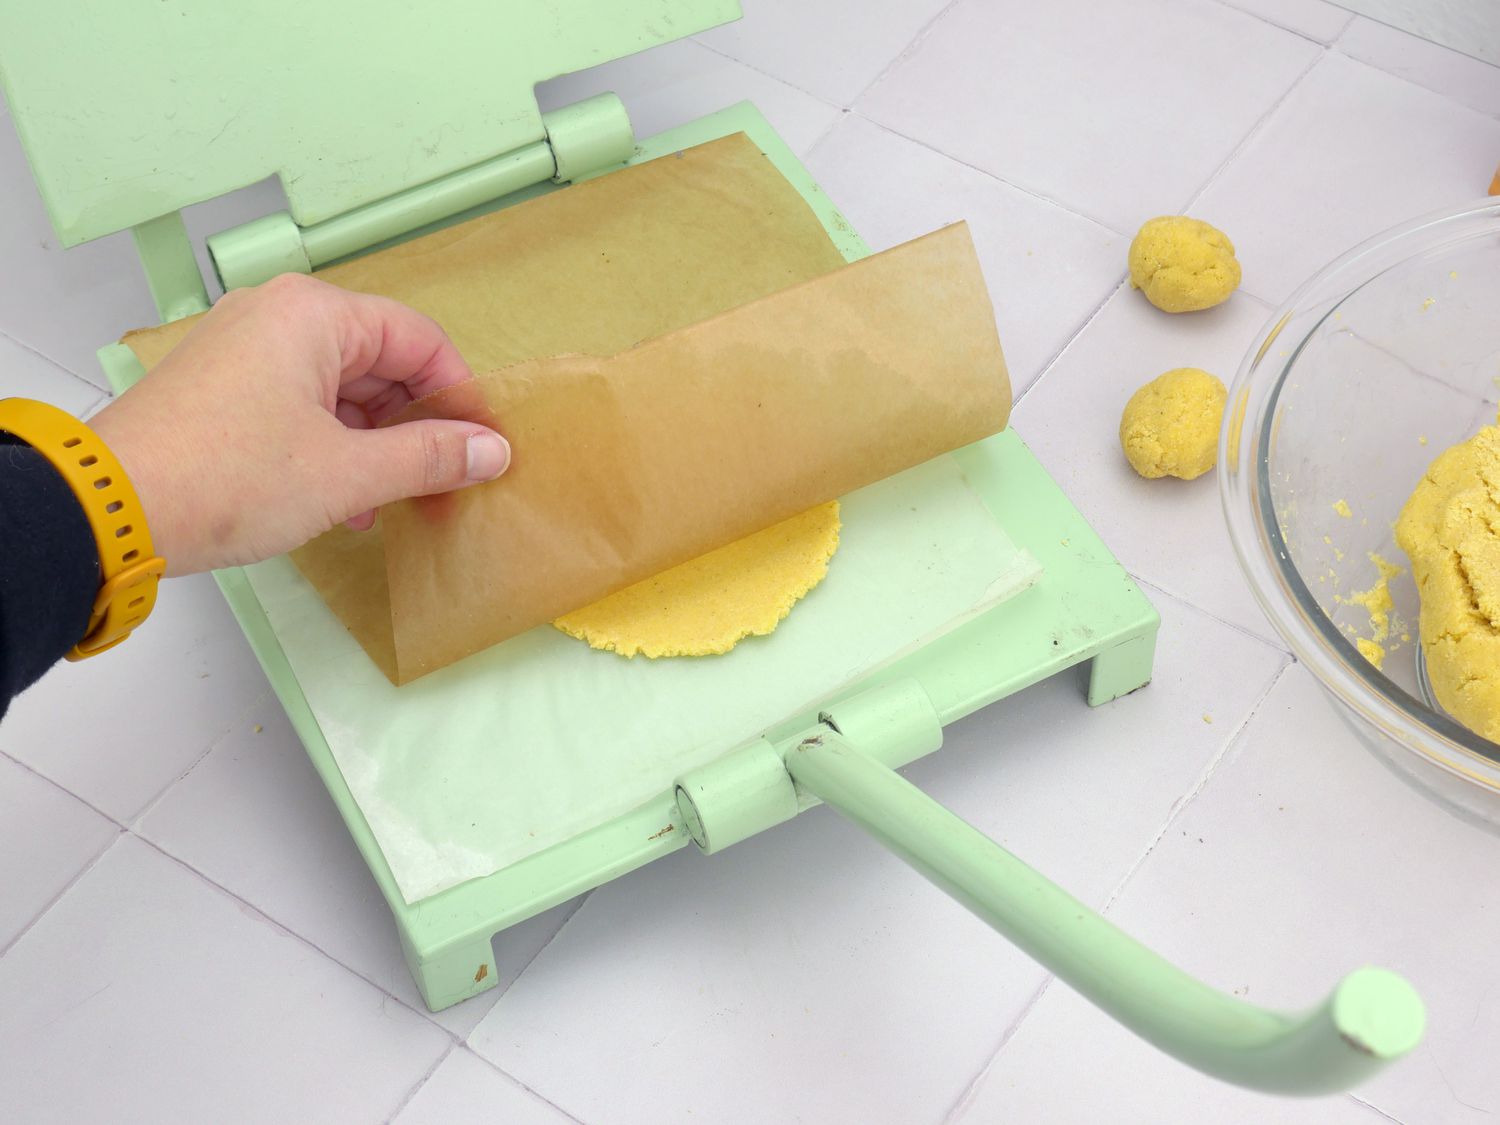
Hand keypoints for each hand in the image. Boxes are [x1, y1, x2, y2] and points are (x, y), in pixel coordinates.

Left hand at [89, 273, 508, 574]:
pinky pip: (301, 402)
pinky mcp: (222, 386)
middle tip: (444, 478)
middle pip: (379, 361)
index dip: (459, 394)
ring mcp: (244, 349)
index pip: (418, 340)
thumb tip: (487, 450)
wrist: (114, 508)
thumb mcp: (348, 473)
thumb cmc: (223, 477)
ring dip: (375, 442)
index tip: (481, 444)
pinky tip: (343, 499)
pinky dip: (333, 443)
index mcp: (312, 315)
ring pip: (340, 387)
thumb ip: (429, 457)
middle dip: (416, 424)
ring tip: (392, 500)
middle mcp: (276, 316)